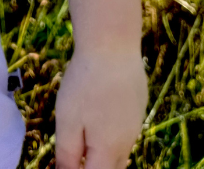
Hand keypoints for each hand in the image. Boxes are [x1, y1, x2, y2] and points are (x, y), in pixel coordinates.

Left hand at [55, 49, 146, 168]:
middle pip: (110, 168)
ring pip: (118, 150)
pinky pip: (124, 130)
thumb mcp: (67, 120)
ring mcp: (135, 124)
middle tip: (73, 154)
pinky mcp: (137, 106)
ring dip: (101, 149)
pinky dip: (110, 131)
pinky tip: (98, 111)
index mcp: (108, 151)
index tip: (67, 163)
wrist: (112, 46)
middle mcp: (127, 143)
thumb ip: (67, 154)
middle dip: (92, 165)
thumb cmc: (86, 83)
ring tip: (83, 131)